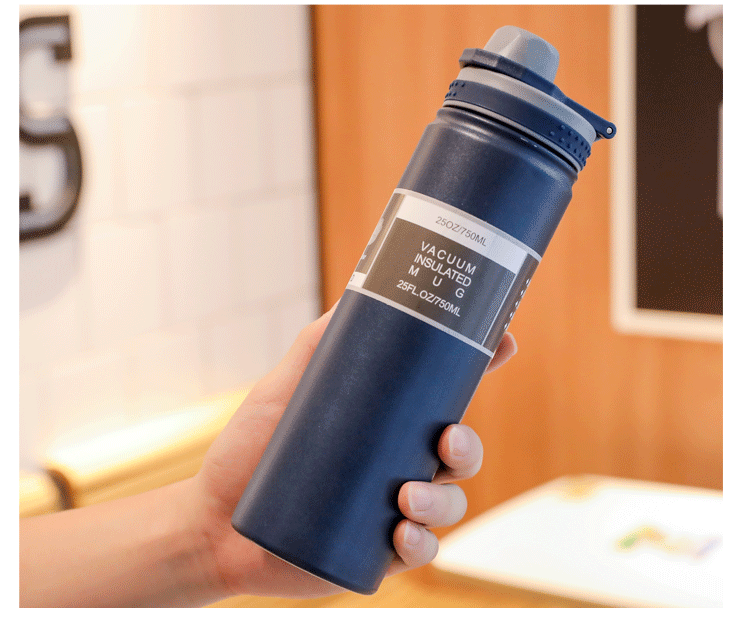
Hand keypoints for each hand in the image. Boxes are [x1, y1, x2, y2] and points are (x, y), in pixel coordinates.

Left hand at [190, 303, 517, 598]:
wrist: (215, 520)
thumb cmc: (251, 450)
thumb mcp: (284, 388)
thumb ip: (318, 343)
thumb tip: (355, 293)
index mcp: (388, 422)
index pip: (445, 395)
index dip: (481, 367)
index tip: (504, 340)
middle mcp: (398, 462)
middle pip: (460, 452)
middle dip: (468, 445)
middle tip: (446, 439)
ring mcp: (392, 507)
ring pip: (448, 503)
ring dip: (443, 500)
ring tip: (407, 496)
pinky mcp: (378, 551)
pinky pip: (420, 550)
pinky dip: (421, 543)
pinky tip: (402, 534)